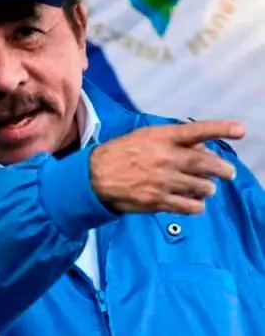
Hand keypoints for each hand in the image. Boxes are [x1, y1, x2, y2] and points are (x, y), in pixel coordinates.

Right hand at [89, 120, 244, 214]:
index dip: (221, 129)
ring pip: (204, 187)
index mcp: (161, 138)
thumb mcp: (145, 137)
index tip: (241, 130)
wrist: (95, 177)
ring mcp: (163, 181)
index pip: (197, 131)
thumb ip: (174, 140)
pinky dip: (197, 206)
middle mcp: (165, 157)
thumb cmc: (121, 154)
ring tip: (203, 188)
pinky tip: (192, 202)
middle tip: (228, 173)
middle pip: (208, 164)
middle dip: (224, 170)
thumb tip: (203, 149)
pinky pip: (192, 207)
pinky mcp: (159, 201)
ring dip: (208, 189)